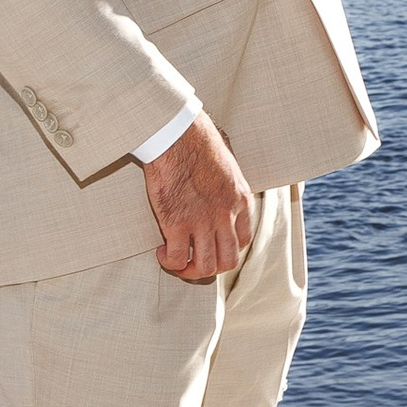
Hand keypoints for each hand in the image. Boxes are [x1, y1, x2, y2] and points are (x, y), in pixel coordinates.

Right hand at [144, 114, 255, 284]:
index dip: (227, 249)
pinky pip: (178, 258)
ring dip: (190, 271)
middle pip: (228, 260)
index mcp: (240, 200)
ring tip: (176, 261)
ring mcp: (203, 222)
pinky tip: (162, 252)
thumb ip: (227, 185)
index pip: (244, 240)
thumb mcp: (228, 165)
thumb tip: (218, 189)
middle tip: (193, 261)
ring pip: (206, 266)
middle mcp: (226, 215)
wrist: (177, 135)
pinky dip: (170, 262)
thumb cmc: (197, 142)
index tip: (211, 245)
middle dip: (211, 267)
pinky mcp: (177, 223)